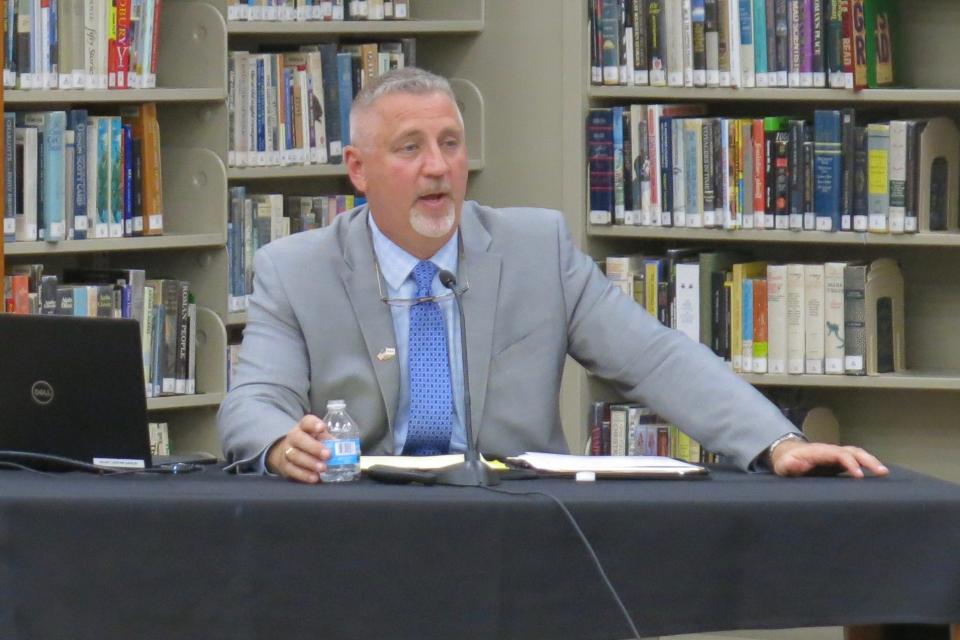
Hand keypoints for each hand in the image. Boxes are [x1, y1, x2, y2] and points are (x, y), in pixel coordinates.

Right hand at [266, 415, 331, 482]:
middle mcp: (293, 437)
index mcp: (304, 427)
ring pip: (295, 455)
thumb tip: (342, 449)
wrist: (289, 452)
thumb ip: (329, 441)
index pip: (307, 422)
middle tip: (327, 454)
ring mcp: (287, 451)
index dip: (314, 424)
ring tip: (323, 468)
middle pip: (299, 439)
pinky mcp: (285, 465)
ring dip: (310, 463)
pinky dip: (304, 475)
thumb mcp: (320, 437)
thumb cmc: (310, 443)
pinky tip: (314, 477)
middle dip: (314, 447)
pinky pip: (292, 470)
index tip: (322, 428)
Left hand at [770, 440, 888, 477]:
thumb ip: (789, 465)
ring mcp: (837, 455)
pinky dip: (868, 465)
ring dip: (871, 461)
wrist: (787, 455)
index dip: (850, 463)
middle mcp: (831, 451)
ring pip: (857, 454)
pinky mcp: (839, 462)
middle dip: (868, 460)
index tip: (859, 475)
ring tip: (884, 473)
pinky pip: (856, 460)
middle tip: (882, 472)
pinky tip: (878, 475)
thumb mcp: (783, 465)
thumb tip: (795, 463)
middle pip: (853, 451)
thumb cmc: (786, 462)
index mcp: (820, 452)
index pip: (838, 454)